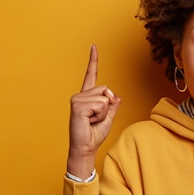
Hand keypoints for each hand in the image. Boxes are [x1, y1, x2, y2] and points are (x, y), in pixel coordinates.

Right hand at [67, 45, 120, 178]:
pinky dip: (99, 115)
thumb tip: (116, 96)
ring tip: (91, 120)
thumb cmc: (94, 135)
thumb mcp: (109, 118)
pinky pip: (100, 104)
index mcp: (88, 96)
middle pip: (106, 89)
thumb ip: (113, 106)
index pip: (91, 75)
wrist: (86, 148)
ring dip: (103, 112)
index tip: (93, 46)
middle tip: (96, 118)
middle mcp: (81, 95)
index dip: (93, 60)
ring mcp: (78, 99)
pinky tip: (88, 121)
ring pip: (105, 97)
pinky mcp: (77, 105)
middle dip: (108, 105)